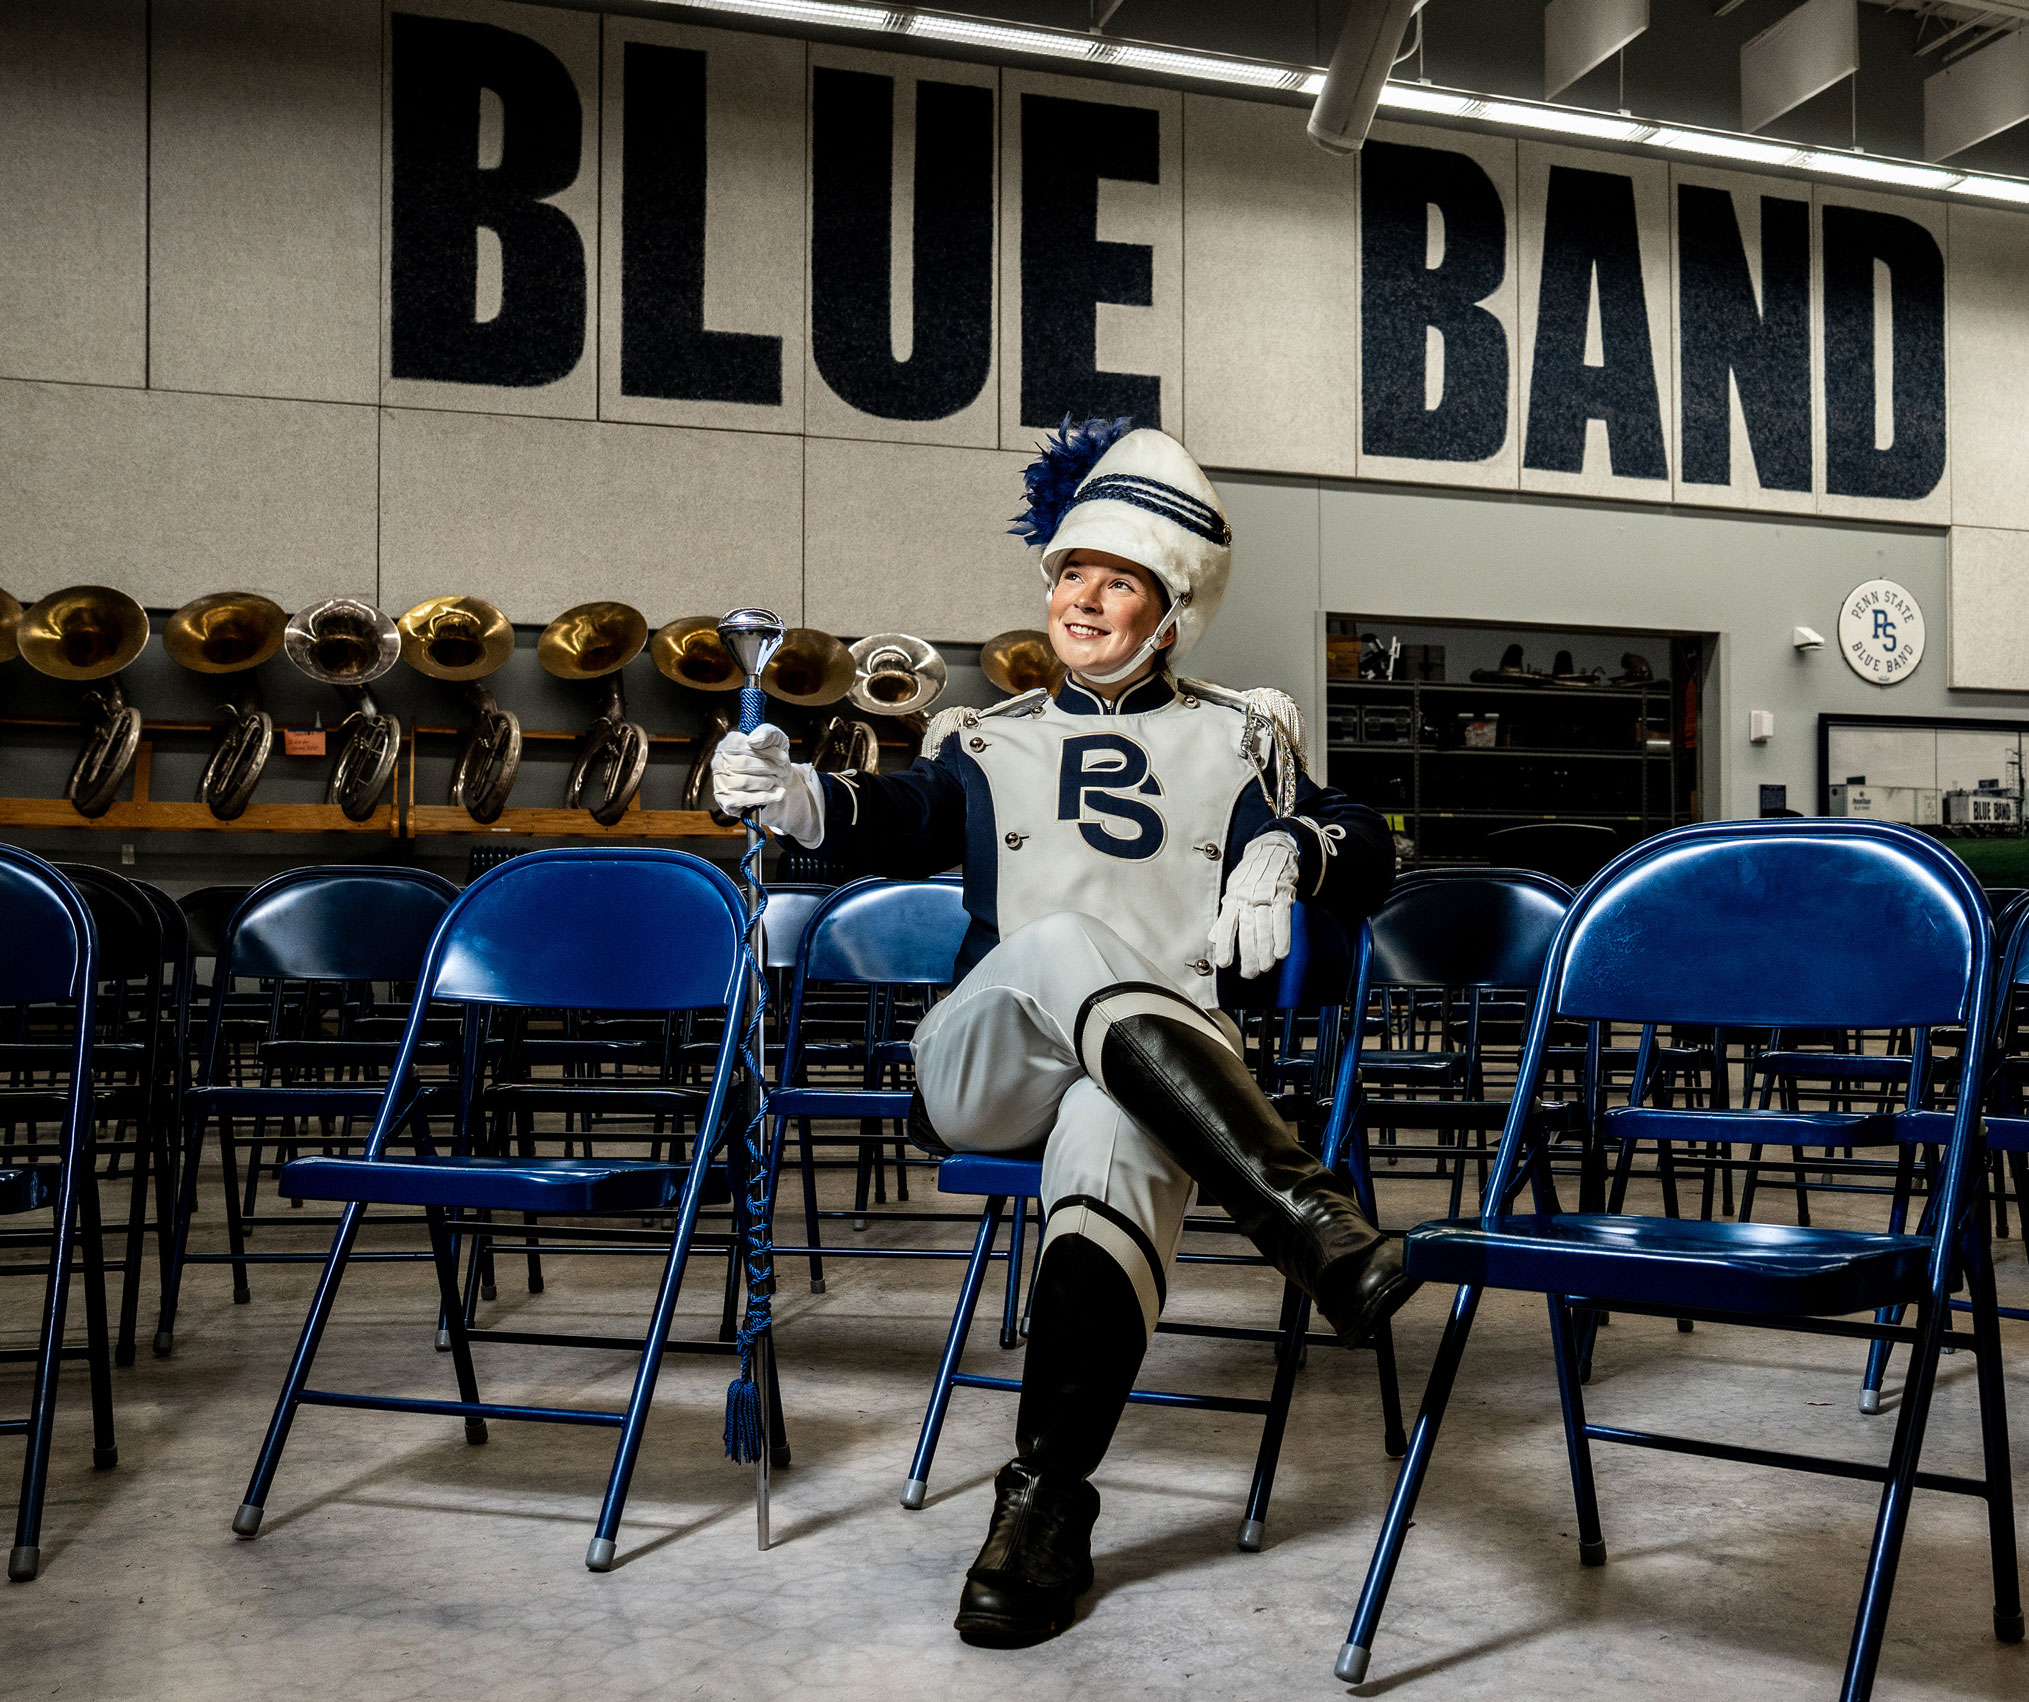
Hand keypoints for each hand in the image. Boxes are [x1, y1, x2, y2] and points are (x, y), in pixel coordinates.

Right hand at [712, 723, 823, 844]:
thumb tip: (754, 740)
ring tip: (779, 781)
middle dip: (769, 769)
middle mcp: (718, 762)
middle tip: (783, 772)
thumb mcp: (776, 740)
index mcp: (728, 744)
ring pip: (745, 782)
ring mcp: (719, 782)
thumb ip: (767, 733)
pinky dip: (765, 797)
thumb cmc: (772, 758)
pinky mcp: (725, 800)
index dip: (767, 753)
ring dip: (768, 783)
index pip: (745, 745)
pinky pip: (744, 799)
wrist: (776, 781)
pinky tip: (778, 793)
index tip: (783, 758)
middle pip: (744, 764)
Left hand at [1209, 831, 1298, 978]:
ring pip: (1265, 926)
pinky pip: (1283, 918)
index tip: (1224, 963)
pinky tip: (1281, 953)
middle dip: (1248, 954)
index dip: (1226, 944)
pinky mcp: (1283, 895)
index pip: (1227, 924)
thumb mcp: (1233, 891)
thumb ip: (1226, 916)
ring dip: (1265, 950)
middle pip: (1247, 929)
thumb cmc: (1251, 875)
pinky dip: (1282, 937)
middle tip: (1249, 974)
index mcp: (1233, 897)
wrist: (1274, 849)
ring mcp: (1266, 896)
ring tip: (1265, 968)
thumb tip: (1213, 938)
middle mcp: (1248, 897)